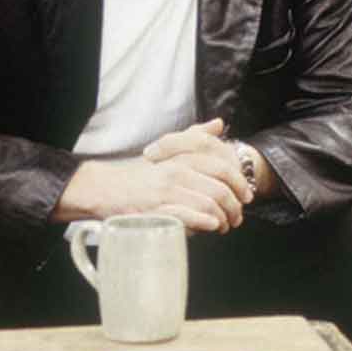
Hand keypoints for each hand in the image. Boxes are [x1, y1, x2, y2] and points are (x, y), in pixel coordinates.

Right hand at [56, 119, 251, 232]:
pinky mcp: (157, 210)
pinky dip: (205, 222)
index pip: (222, 168)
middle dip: (235, 207)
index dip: (239, 183)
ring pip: (209, 204)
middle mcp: (177, 172)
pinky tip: (212, 226)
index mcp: (182, 158)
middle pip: (220, 189)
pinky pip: (189, 216)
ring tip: (223, 226)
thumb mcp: (168, 151)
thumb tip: (218, 124)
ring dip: (223, 219)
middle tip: (237, 218)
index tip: (246, 196)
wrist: (106, 188)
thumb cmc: (139, 174)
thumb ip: (194, 137)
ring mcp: (167, 192)